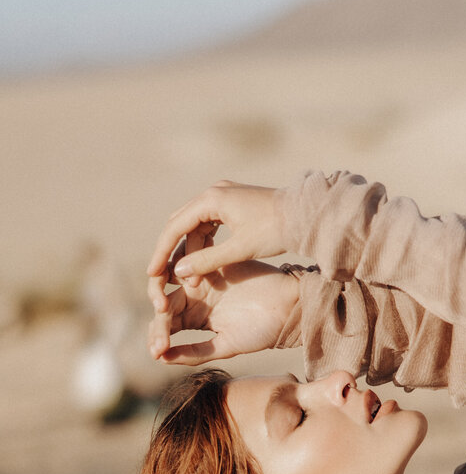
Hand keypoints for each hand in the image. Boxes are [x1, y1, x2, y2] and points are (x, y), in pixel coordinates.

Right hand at [146, 180, 286, 314]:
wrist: (306, 216)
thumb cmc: (276, 232)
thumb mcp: (240, 250)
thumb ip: (208, 261)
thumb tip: (179, 272)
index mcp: (212, 199)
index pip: (175, 227)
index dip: (162, 252)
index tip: (151, 274)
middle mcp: (213, 193)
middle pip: (180, 224)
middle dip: (172, 252)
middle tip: (163, 277)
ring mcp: (222, 196)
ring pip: (194, 226)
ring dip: (191, 252)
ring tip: (189, 279)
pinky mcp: (232, 204)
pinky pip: (208, 225)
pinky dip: (204, 245)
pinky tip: (202, 264)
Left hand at [147, 257, 299, 363]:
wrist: (288, 306)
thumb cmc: (261, 331)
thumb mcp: (226, 346)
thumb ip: (195, 352)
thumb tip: (161, 358)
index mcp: (195, 317)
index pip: (167, 325)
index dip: (158, 337)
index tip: (156, 351)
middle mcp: (195, 296)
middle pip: (164, 305)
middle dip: (159, 322)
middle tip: (159, 335)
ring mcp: (202, 277)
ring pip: (169, 280)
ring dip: (159, 292)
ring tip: (162, 307)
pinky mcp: (212, 260)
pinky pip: (187, 259)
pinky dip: (177, 265)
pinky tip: (173, 279)